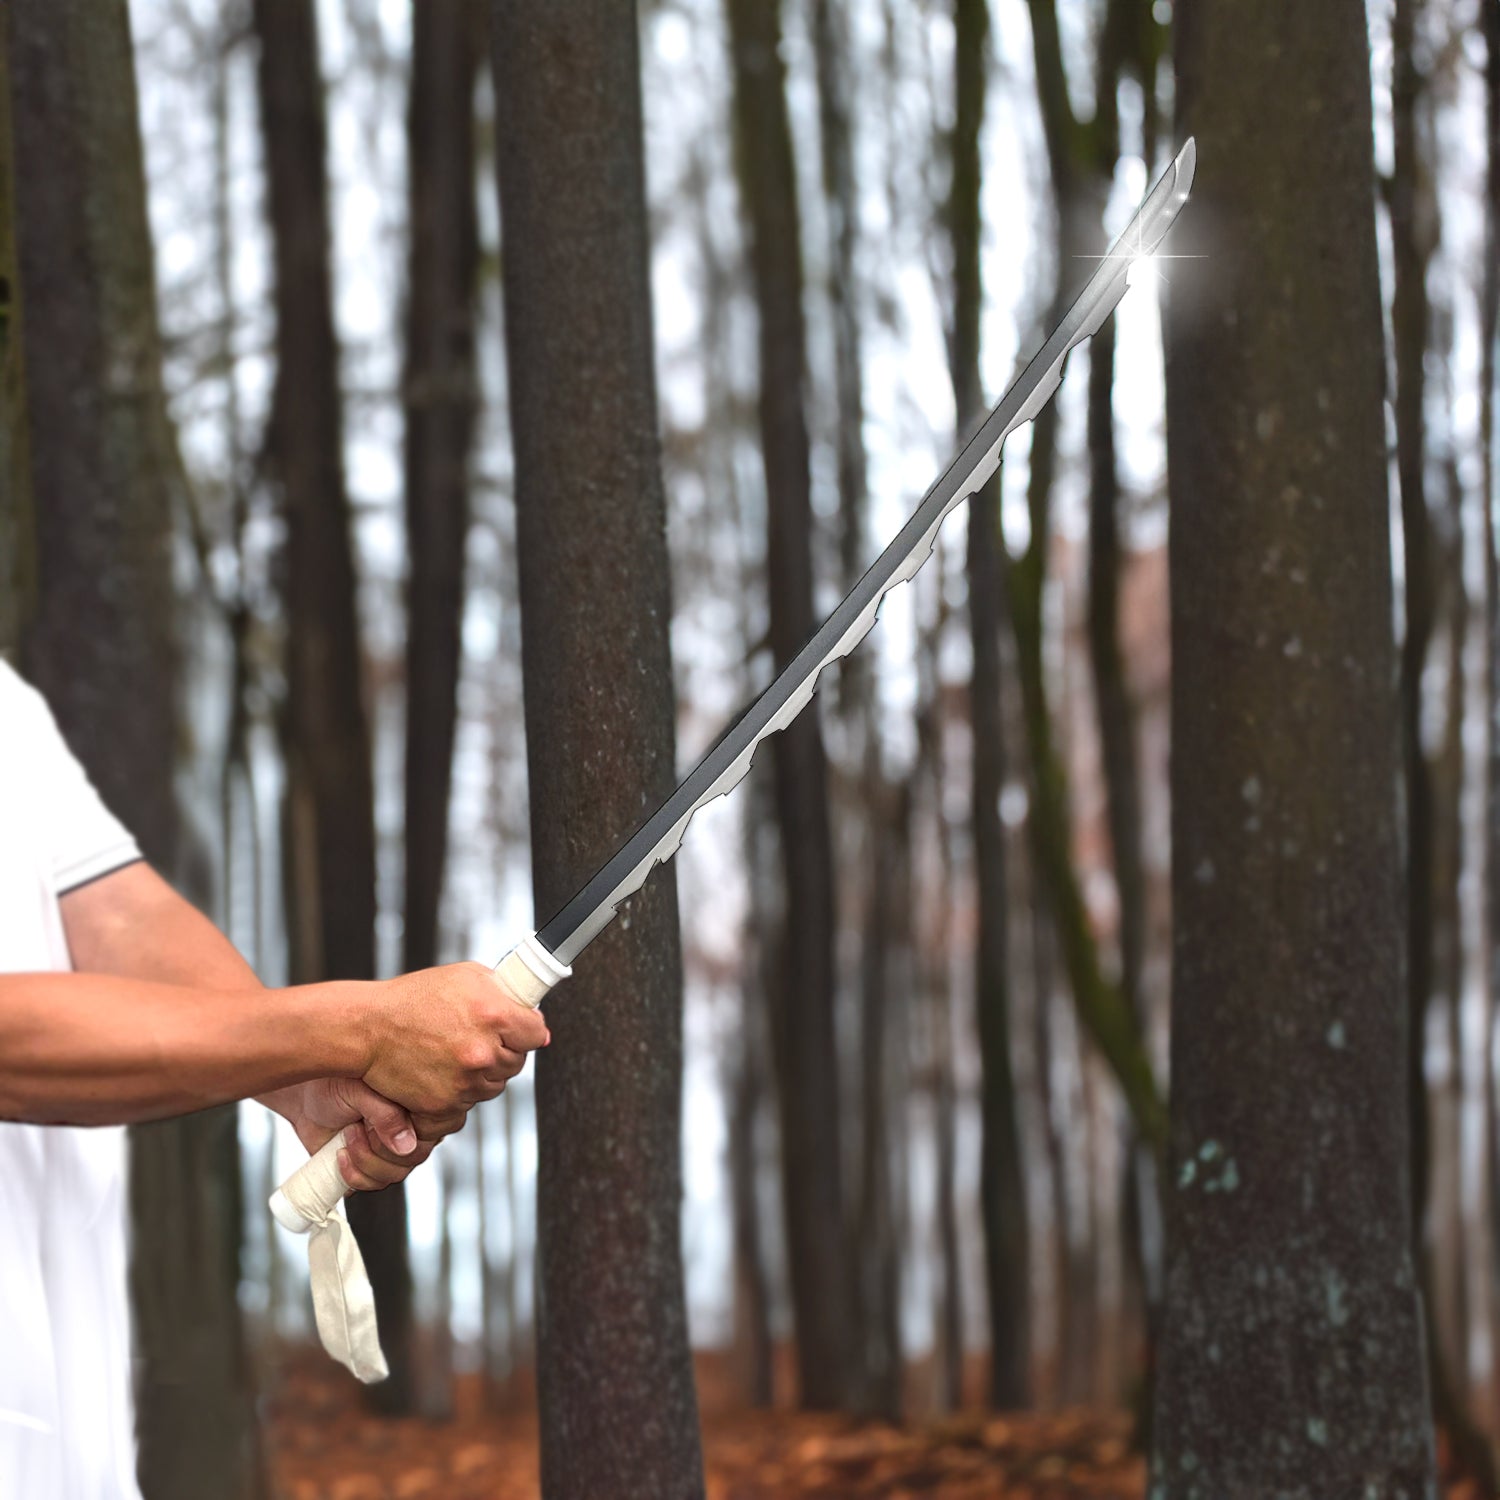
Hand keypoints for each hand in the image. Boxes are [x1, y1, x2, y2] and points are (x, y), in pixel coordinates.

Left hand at [274, 1076, 433, 1192]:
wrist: (305, 1097)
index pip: (426, 1137)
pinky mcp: (368, 1166)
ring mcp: (387, 1150)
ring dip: (363, 1162)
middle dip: (376, 1151)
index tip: (371, 1124)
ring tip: (347, 1137)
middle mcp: (405, 1130)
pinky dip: (352, 1176)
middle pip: (409, 1162)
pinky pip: (372, 1185)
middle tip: (355, 1129)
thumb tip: (407, 1146)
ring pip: (391, 1176)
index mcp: (413, 1108)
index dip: (399, 1138)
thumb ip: (387, 1115)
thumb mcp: (361, 1092)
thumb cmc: (333, 1084)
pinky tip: (340, 1154)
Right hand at [362, 962, 549, 1118]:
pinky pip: (469, 1101)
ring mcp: (465, 1082)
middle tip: (479, 1037)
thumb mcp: (466, 977)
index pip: (537, 1033)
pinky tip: (444, 1068)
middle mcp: (483, 1052)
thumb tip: (532, 1014)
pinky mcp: (446, 1104)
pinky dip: (461, 1089)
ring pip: (496, 1084)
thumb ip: (504, 993)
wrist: (369, 1029)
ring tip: (456, 1051)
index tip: (520, 1028)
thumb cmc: (414, 999)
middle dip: (504, 1049)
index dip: (528, 1029)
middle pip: (518, 1061)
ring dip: (484, 1072)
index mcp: (494, 1015)